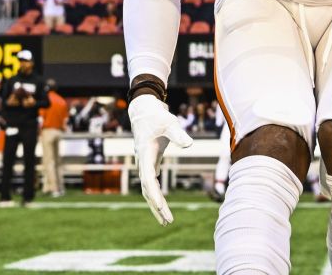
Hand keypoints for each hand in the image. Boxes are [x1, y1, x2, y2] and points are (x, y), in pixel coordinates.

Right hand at [128, 94, 192, 225]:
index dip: (154, 193)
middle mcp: (142, 162)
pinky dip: (156, 195)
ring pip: (147, 189)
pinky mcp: (149, 163)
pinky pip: (151, 184)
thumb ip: (178, 134)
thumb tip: (189, 144)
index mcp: (145, 154)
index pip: (148, 179)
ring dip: (156, 205)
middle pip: (147, 189)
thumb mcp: (169, 123)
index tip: (160, 206)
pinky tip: (161, 206)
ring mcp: (144, 164)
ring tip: (166, 221)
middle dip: (157, 206)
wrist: (144, 111)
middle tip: (168, 221)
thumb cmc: (157, 116)